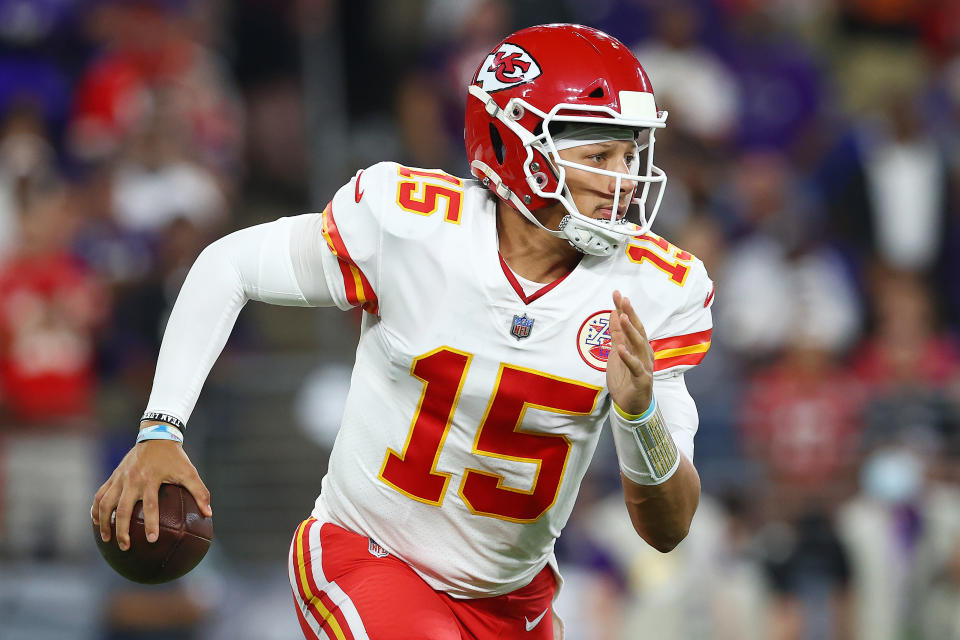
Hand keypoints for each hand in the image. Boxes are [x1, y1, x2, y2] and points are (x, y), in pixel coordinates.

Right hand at [91, 430, 211, 550]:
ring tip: (106, 539)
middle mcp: (133, 480)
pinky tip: (96, 521)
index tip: (152, 541)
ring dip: (104, 522)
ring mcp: (120, 478)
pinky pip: (100, 495)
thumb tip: (209, 513)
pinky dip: (96, 509)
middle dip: (122, 530)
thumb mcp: (189, 472)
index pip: (150, 506)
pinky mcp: (113, 476)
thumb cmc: (175, 457)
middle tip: (125, 547)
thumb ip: (200, 492)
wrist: (156, 435)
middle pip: (123, 509)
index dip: (151, 524)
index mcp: (151, 479)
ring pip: (105, 503)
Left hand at [606, 290, 654, 414]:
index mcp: (638, 346)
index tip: (617, 294)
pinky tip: (621, 349)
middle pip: (638, 331)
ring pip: (639, 346)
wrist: (631, 405)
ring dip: (630, 331)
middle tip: (624, 299)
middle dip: (630, 315)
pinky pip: (635, 367)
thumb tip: (615, 314)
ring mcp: (645, 366)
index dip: (625, 310)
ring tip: (622, 317)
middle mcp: (644, 353)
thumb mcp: (617, 353)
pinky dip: (628, 358)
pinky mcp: (642, 379)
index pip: (632, 324)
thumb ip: (617, 335)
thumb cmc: (626, 378)